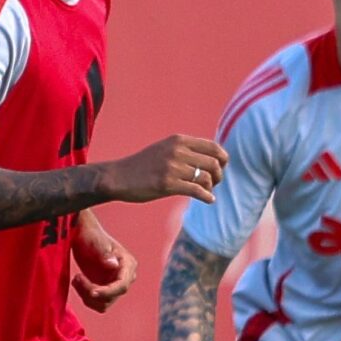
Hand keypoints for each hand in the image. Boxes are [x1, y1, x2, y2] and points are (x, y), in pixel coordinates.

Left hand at [71, 218, 135, 311]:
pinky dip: (85, 296)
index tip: (92, 292)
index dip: (107, 292)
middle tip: (77, 277)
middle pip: (111, 297)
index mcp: (128, 264)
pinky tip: (77, 282)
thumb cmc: (90, 236)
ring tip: (76, 279)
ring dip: (87, 296)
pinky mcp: (105, 290)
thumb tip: (114, 265)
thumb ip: (105, 254)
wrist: (83, 236)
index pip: (122, 286)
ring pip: (103, 304)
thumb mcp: (96, 242)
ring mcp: (115, 285)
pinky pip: (96, 303)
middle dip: (91, 291)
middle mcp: (125, 277)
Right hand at [102, 134, 226, 205]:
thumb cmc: (143, 166)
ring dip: (211, 187)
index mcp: (178, 140)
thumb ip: (185, 150)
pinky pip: (196, 191)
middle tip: (213, 184)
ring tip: (207, 192)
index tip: (219, 169)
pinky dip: (206, 197)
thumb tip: (211, 158)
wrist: (118, 177)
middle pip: (213, 163)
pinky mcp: (166, 184)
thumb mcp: (165, 149)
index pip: (213, 147)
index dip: (222, 160)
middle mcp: (177, 151)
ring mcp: (171, 167)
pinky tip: (208, 200)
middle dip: (218, 176)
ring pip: (206, 177)